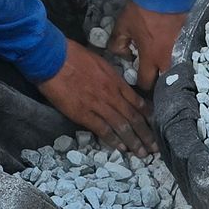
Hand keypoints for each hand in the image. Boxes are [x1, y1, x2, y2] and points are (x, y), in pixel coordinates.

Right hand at [38, 39, 156, 153]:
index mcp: (115, 81)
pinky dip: (113, 140)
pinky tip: (121, 148)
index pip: (137, 102)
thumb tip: (117, 85)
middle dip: (146, 133)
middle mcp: (111, 94)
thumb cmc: (73, 55)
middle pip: (134, 117)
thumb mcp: (99, 62)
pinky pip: (102, 129)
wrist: (52, 58)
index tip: (156, 125)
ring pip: (122, 126)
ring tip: (142, 153)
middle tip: (155, 147)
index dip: (148, 116)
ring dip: (133, 141)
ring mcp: (98, 105)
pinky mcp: (83, 113)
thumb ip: (110, 76)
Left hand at [110, 1, 187, 93]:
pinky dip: (179, 55)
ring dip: (169, 69)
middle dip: (158, 81)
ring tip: (163, 63)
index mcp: (151, 57)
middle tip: (152, 74)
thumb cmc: (142, 9)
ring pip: (177, 68)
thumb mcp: (122, 25)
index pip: (147, 83)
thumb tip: (123, 54)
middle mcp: (169, 58)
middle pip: (165, 80)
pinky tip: (173, 50)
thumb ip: (117, 44)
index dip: (141, 84)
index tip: (139, 79)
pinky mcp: (190, 39)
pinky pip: (185, 54)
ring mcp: (182, 49)